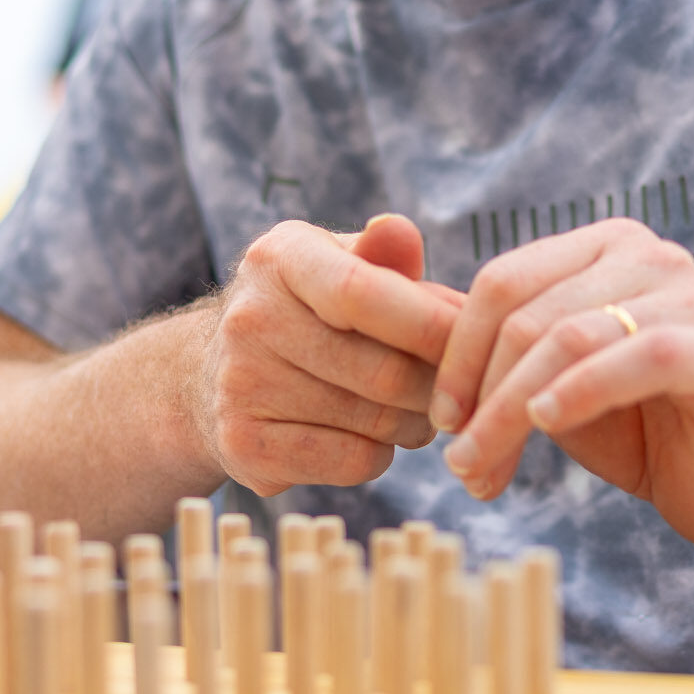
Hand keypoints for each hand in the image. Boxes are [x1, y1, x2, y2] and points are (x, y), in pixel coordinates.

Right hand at [192, 215, 465, 498]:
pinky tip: (372, 436)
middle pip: (383, 372)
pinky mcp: (242, 446)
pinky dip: (380, 455)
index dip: (432, 325)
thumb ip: (385, 256)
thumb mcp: (343, 265)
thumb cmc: (312, 312)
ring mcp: (239, 385)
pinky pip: (351, 462)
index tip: (477, 342)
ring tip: (417, 411)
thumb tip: (400, 231)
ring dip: (417, 425)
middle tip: (459, 390)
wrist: (216, 371)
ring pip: (375, 424)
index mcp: (280, 258)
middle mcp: (249, 318)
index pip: (362, 292)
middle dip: (439, 388)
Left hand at [431, 219, 693, 556]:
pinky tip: (546, 421)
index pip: (503, 282)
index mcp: (600, 248)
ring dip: (511, 410)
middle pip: (529, 312)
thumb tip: (402, 348)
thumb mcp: (545, 383)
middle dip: (480, 394)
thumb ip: (494, 355)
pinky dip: (582, 387)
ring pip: (571, 337)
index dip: (457, 352)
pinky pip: (641, 355)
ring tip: (483, 468)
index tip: (440, 419)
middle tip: (459, 463)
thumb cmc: (632, 429)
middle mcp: (649, 256)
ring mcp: (692, 298)